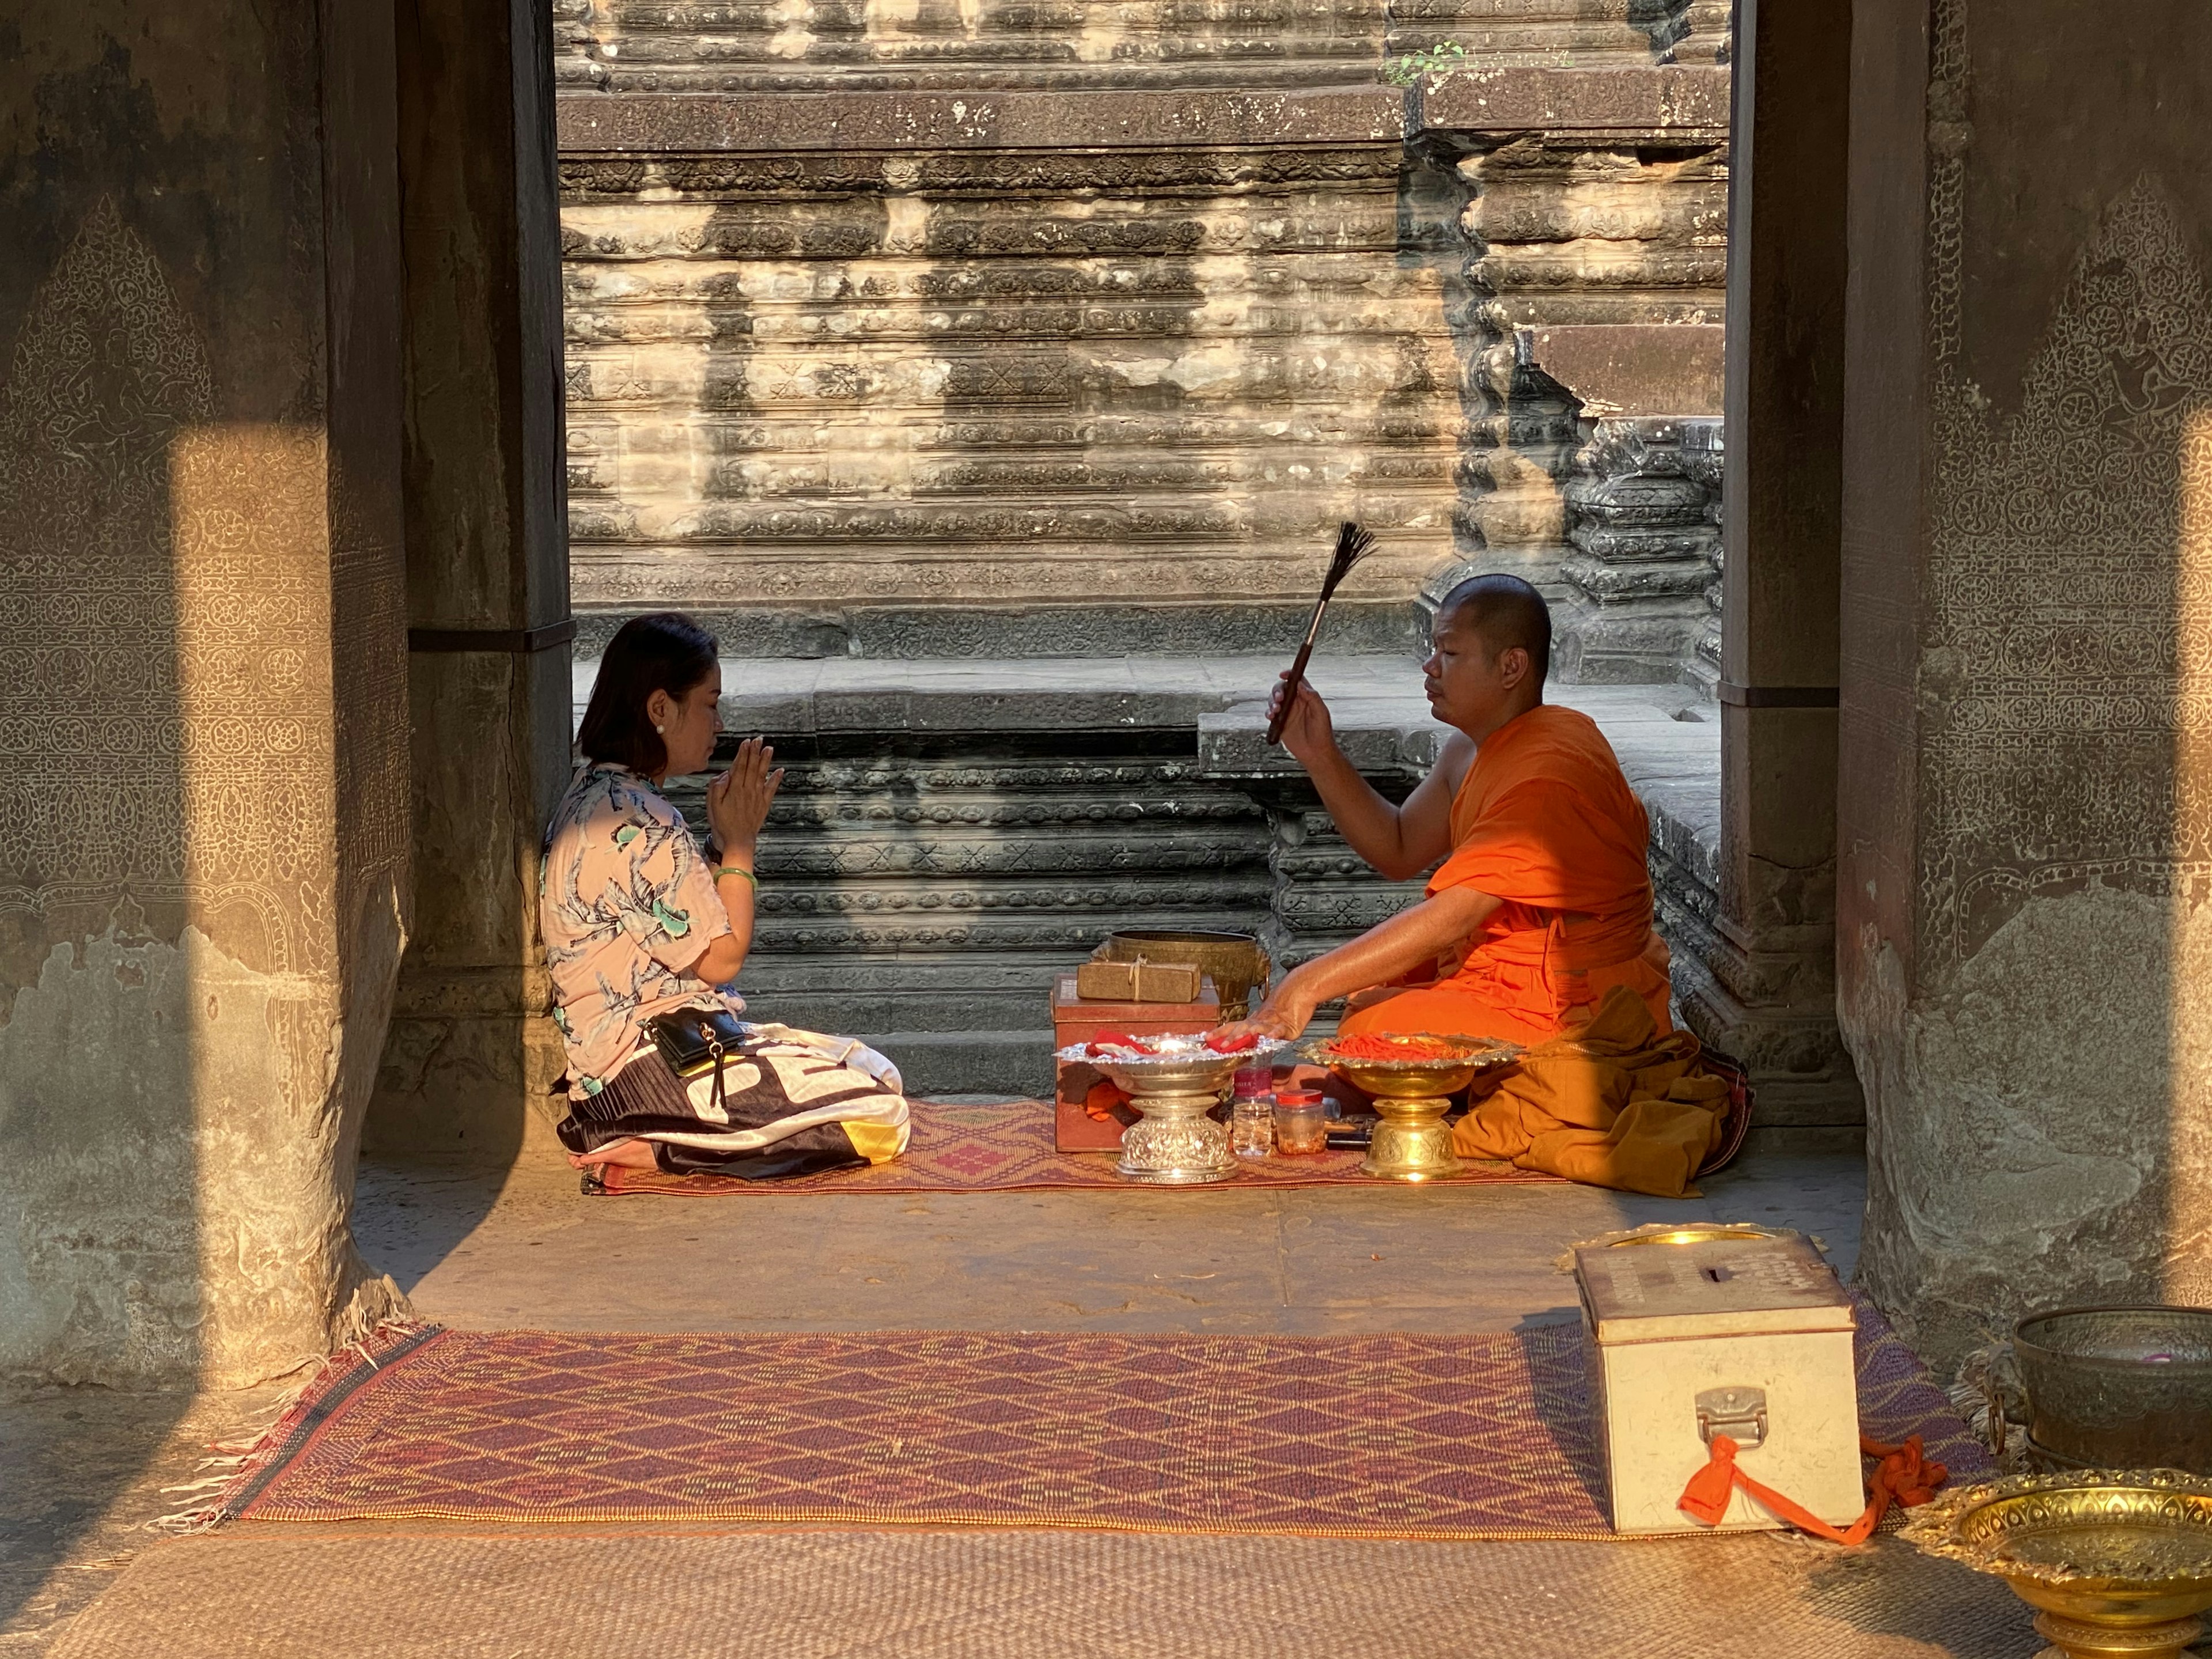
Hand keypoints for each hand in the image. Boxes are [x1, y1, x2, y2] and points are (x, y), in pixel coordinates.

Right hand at [705, 736, 782, 855]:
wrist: (737, 841)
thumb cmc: (722, 823)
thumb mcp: (712, 805)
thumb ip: (717, 787)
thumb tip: (725, 774)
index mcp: (734, 789)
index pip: (739, 766)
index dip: (743, 753)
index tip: (746, 742)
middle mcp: (747, 790)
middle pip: (752, 767)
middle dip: (755, 752)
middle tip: (758, 739)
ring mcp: (757, 797)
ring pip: (762, 774)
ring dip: (766, 761)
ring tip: (769, 748)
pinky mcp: (764, 804)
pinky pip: (771, 789)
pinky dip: (776, 779)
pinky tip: (780, 770)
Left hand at [1214, 977, 1319, 1044]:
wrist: (1300, 988)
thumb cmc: (1287, 1004)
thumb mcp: (1270, 1022)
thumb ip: (1258, 1034)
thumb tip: (1246, 1043)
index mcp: (1254, 1021)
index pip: (1233, 1026)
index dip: (1220, 1032)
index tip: (1206, 1038)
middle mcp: (1261, 1021)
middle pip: (1242, 1028)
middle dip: (1230, 1037)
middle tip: (1221, 1045)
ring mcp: (1273, 1023)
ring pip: (1258, 1028)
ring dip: (1247, 1034)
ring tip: (1239, 1039)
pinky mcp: (1288, 1026)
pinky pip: (1280, 1029)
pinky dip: (1275, 1033)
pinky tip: (1270, 1037)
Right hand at [1268, 674, 1335, 765]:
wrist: (1316, 752)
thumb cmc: (1322, 733)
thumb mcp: (1321, 712)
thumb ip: (1312, 697)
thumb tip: (1300, 684)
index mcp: (1306, 697)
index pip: (1296, 681)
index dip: (1289, 675)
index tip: (1283, 675)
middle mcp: (1295, 702)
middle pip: (1282, 688)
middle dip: (1277, 690)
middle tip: (1279, 698)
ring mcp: (1287, 712)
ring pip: (1274, 700)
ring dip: (1272, 702)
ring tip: (1276, 709)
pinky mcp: (1280, 723)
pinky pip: (1270, 714)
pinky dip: (1268, 713)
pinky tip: (1271, 716)